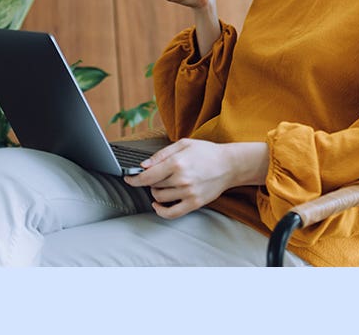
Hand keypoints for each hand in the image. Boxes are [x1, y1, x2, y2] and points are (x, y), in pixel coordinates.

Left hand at [123, 139, 268, 218]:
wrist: (230, 165)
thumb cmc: (206, 152)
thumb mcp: (183, 144)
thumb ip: (161, 154)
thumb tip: (143, 166)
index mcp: (177, 163)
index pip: (147, 176)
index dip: (133, 179)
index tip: (128, 178)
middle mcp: (181, 179)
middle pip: (153, 186)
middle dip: (150, 181)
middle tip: (157, 175)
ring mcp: (188, 193)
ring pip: (160, 198)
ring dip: (156, 192)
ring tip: (164, 184)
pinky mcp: (194, 203)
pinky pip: (171, 213)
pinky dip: (160, 211)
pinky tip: (157, 205)